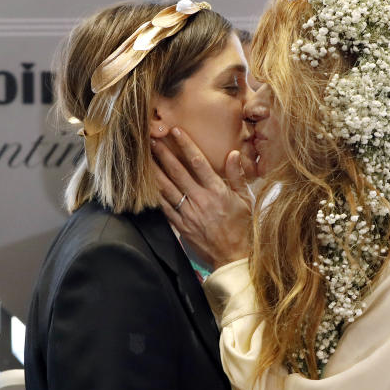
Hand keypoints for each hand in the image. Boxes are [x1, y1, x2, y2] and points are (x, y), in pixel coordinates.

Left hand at [152, 127, 251, 269]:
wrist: (232, 257)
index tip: (175, 131)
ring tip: (145, 158)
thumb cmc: (242, 227)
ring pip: (167, 188)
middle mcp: (201, 200)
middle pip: (177, 172)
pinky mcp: (181, 226)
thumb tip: (234, 153)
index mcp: (217, 191)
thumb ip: (237, 176)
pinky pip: (165, 207)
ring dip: (154, 171)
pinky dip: (155, 194)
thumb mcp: (245, 200)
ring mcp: (189, 213)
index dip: (186, 145)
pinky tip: (147, 184)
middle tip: (152, 139)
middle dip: (163, 154)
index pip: (199, 162)